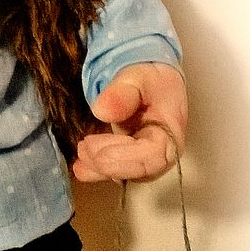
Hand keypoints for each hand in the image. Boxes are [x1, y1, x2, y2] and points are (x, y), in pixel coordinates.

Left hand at [72, 63, 186, 182]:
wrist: (148, 82)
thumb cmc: (149, 80)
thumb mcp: (137, 76)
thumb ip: (122, 92)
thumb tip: (102, 111)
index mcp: (170, 132)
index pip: (154, 156)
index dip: (126, 158)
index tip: (100, 152)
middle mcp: (161, 151)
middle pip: (139, 170)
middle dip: (109, 164)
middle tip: (84, 147)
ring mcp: (145, 157)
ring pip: (125, 174)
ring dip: (100, 169)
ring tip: (81, 153)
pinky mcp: (129, 158)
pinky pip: (114, 170)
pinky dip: (95, 171)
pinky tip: (79, 168)